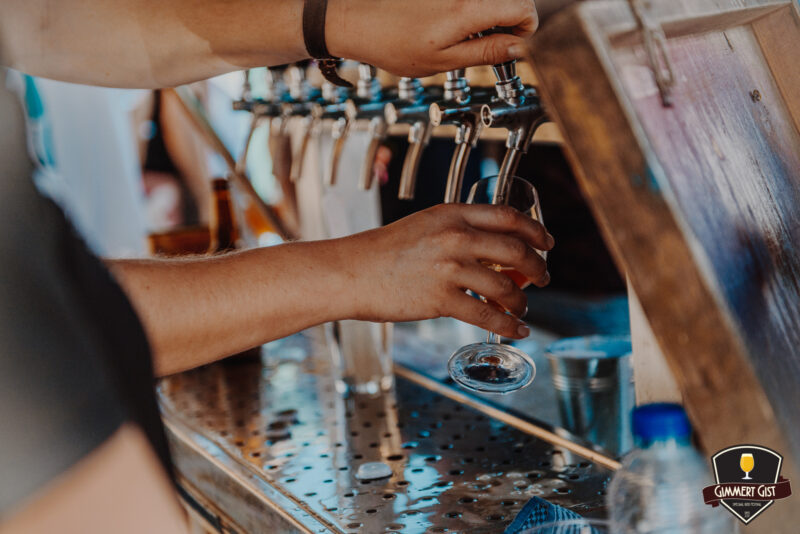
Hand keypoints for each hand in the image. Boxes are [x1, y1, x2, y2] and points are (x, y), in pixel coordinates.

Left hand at [326, 0, 537, 76]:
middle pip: (511, 2)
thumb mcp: (444, 60)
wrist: (358, 21)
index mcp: (470, 9)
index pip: (524, 9)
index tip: (511, 49)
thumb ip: (487, 52)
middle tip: (487, 48)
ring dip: (489, 19)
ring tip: (463, 39)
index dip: (525, 33)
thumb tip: (520, 49)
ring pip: (491, 2)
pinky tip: (448, 27)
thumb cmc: (393, 43)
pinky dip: (471, 13)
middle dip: (509, 25)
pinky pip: (471, 0)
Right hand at [340, 203, 552, 338]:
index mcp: (452, 214)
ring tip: (522, 308)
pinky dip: (508, 325)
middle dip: (538, 267)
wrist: (351, 272)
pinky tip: (516, 330)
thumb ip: (458, 230)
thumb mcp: (424, 225)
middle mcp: (455, 237)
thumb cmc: (383, 251)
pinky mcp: (440, 300)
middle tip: (544, 277)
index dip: (535, 229)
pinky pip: (487, 315)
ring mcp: (449, 269)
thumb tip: (492, 248)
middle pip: (516, 250)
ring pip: (505, 286)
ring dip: (522, 301)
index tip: (547, 242)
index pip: (508, 216)